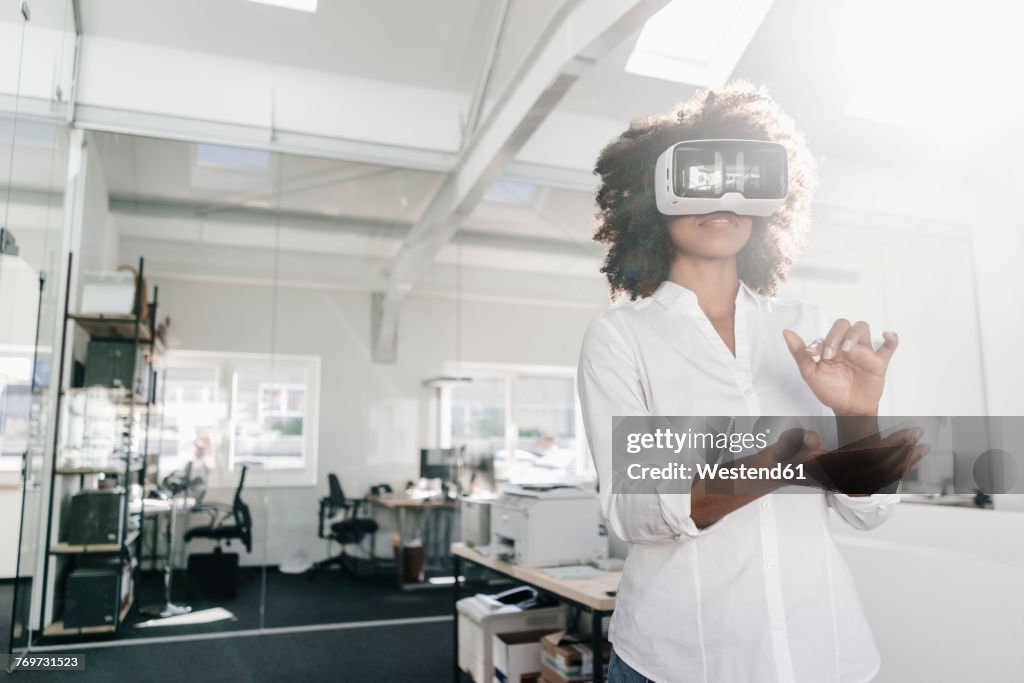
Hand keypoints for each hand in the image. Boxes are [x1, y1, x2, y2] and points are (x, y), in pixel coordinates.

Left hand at [783, 320, 897, 416]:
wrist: (847, 409)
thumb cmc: (830, 390)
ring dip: (854, 335)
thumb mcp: (810, 373)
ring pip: (863, 328)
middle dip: (836, 335)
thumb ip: (799, 353)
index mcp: (832, 347)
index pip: (828, 333)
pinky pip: (890, 346)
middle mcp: (847, 346)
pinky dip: (891, 338)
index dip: (821, 340)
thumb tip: (786, 332)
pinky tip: (886, 334)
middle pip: (845, 325)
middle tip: (830, 354)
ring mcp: (864, 352)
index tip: (813, 353)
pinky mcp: (878, 362)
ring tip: (848, 350)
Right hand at [798, 427, 929, 494]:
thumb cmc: (785, 456)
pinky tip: (906, 460)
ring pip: (884, 476)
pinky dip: (895, 469)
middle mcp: (845, 479)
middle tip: (920, 435)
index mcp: (835, 471)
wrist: (778, 470)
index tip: (908, 434)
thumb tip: (814, 440)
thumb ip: (802, 441)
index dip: (893, 446)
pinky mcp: (850, 478)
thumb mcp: (789, 444)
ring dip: (904, 462)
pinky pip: (878, 477)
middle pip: (884, 470)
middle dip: (904, 452)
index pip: (872, 460)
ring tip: (921, 448)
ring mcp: (848, 480)